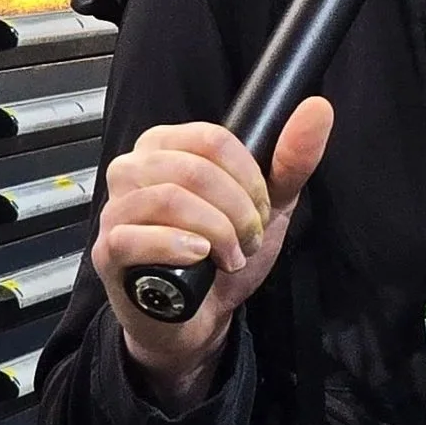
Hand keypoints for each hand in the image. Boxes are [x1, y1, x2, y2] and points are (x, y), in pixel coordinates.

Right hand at [92, 99, 333, 412]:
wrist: (201, 315)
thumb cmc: (225, 253)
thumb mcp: (269, 205)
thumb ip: (292, 159)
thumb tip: (318, 108)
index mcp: (168, 148)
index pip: (211, 138)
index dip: (248, 176)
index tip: (261, 207)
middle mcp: (134, 170)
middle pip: (193, 168)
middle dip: (238, 209)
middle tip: (249, 239)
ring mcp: (116, 211)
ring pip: (168, 198)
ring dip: (217, 231)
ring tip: (230, 256)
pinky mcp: (107, 251)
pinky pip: (132, 235)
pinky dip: (176, 245)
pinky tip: (199, 257)